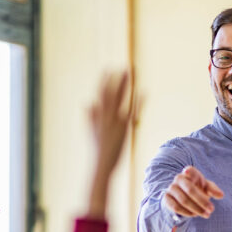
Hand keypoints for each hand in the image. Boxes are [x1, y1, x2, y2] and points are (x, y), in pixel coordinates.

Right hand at [87, 71, 135, 217]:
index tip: (107, 69)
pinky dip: (138, 102)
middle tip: (124, 66)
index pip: (100, 94)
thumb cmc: (97, 150)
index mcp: (97, 116)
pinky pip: (132, 111)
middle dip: (116, 78)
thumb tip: (87, 103)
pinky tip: (144, 91)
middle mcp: (105, 116)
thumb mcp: (91, 131)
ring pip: (120, 98)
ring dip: (126, 84)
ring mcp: (114, 121)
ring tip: (131, 71)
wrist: (101, 165)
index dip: (103, 81)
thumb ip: (90, 116)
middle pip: (111, 92)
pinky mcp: (124, 128)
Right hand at [163, 166, 223, 218]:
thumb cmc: (197, 189)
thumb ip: (213, 189)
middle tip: (212, 209)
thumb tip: (221, 195)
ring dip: (196, 209)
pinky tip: (194, 215)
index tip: (188, 173)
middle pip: (190, 190)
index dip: (190, 173)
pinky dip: (186, 212)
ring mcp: (171, 188)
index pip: (190, 171)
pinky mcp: (166, 198)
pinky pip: (176, 207)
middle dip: (202, 201)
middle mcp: (178, 178)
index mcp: (189, 173)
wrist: (181, 196)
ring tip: (206, 214)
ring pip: (184, 200)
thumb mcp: (206, 187)